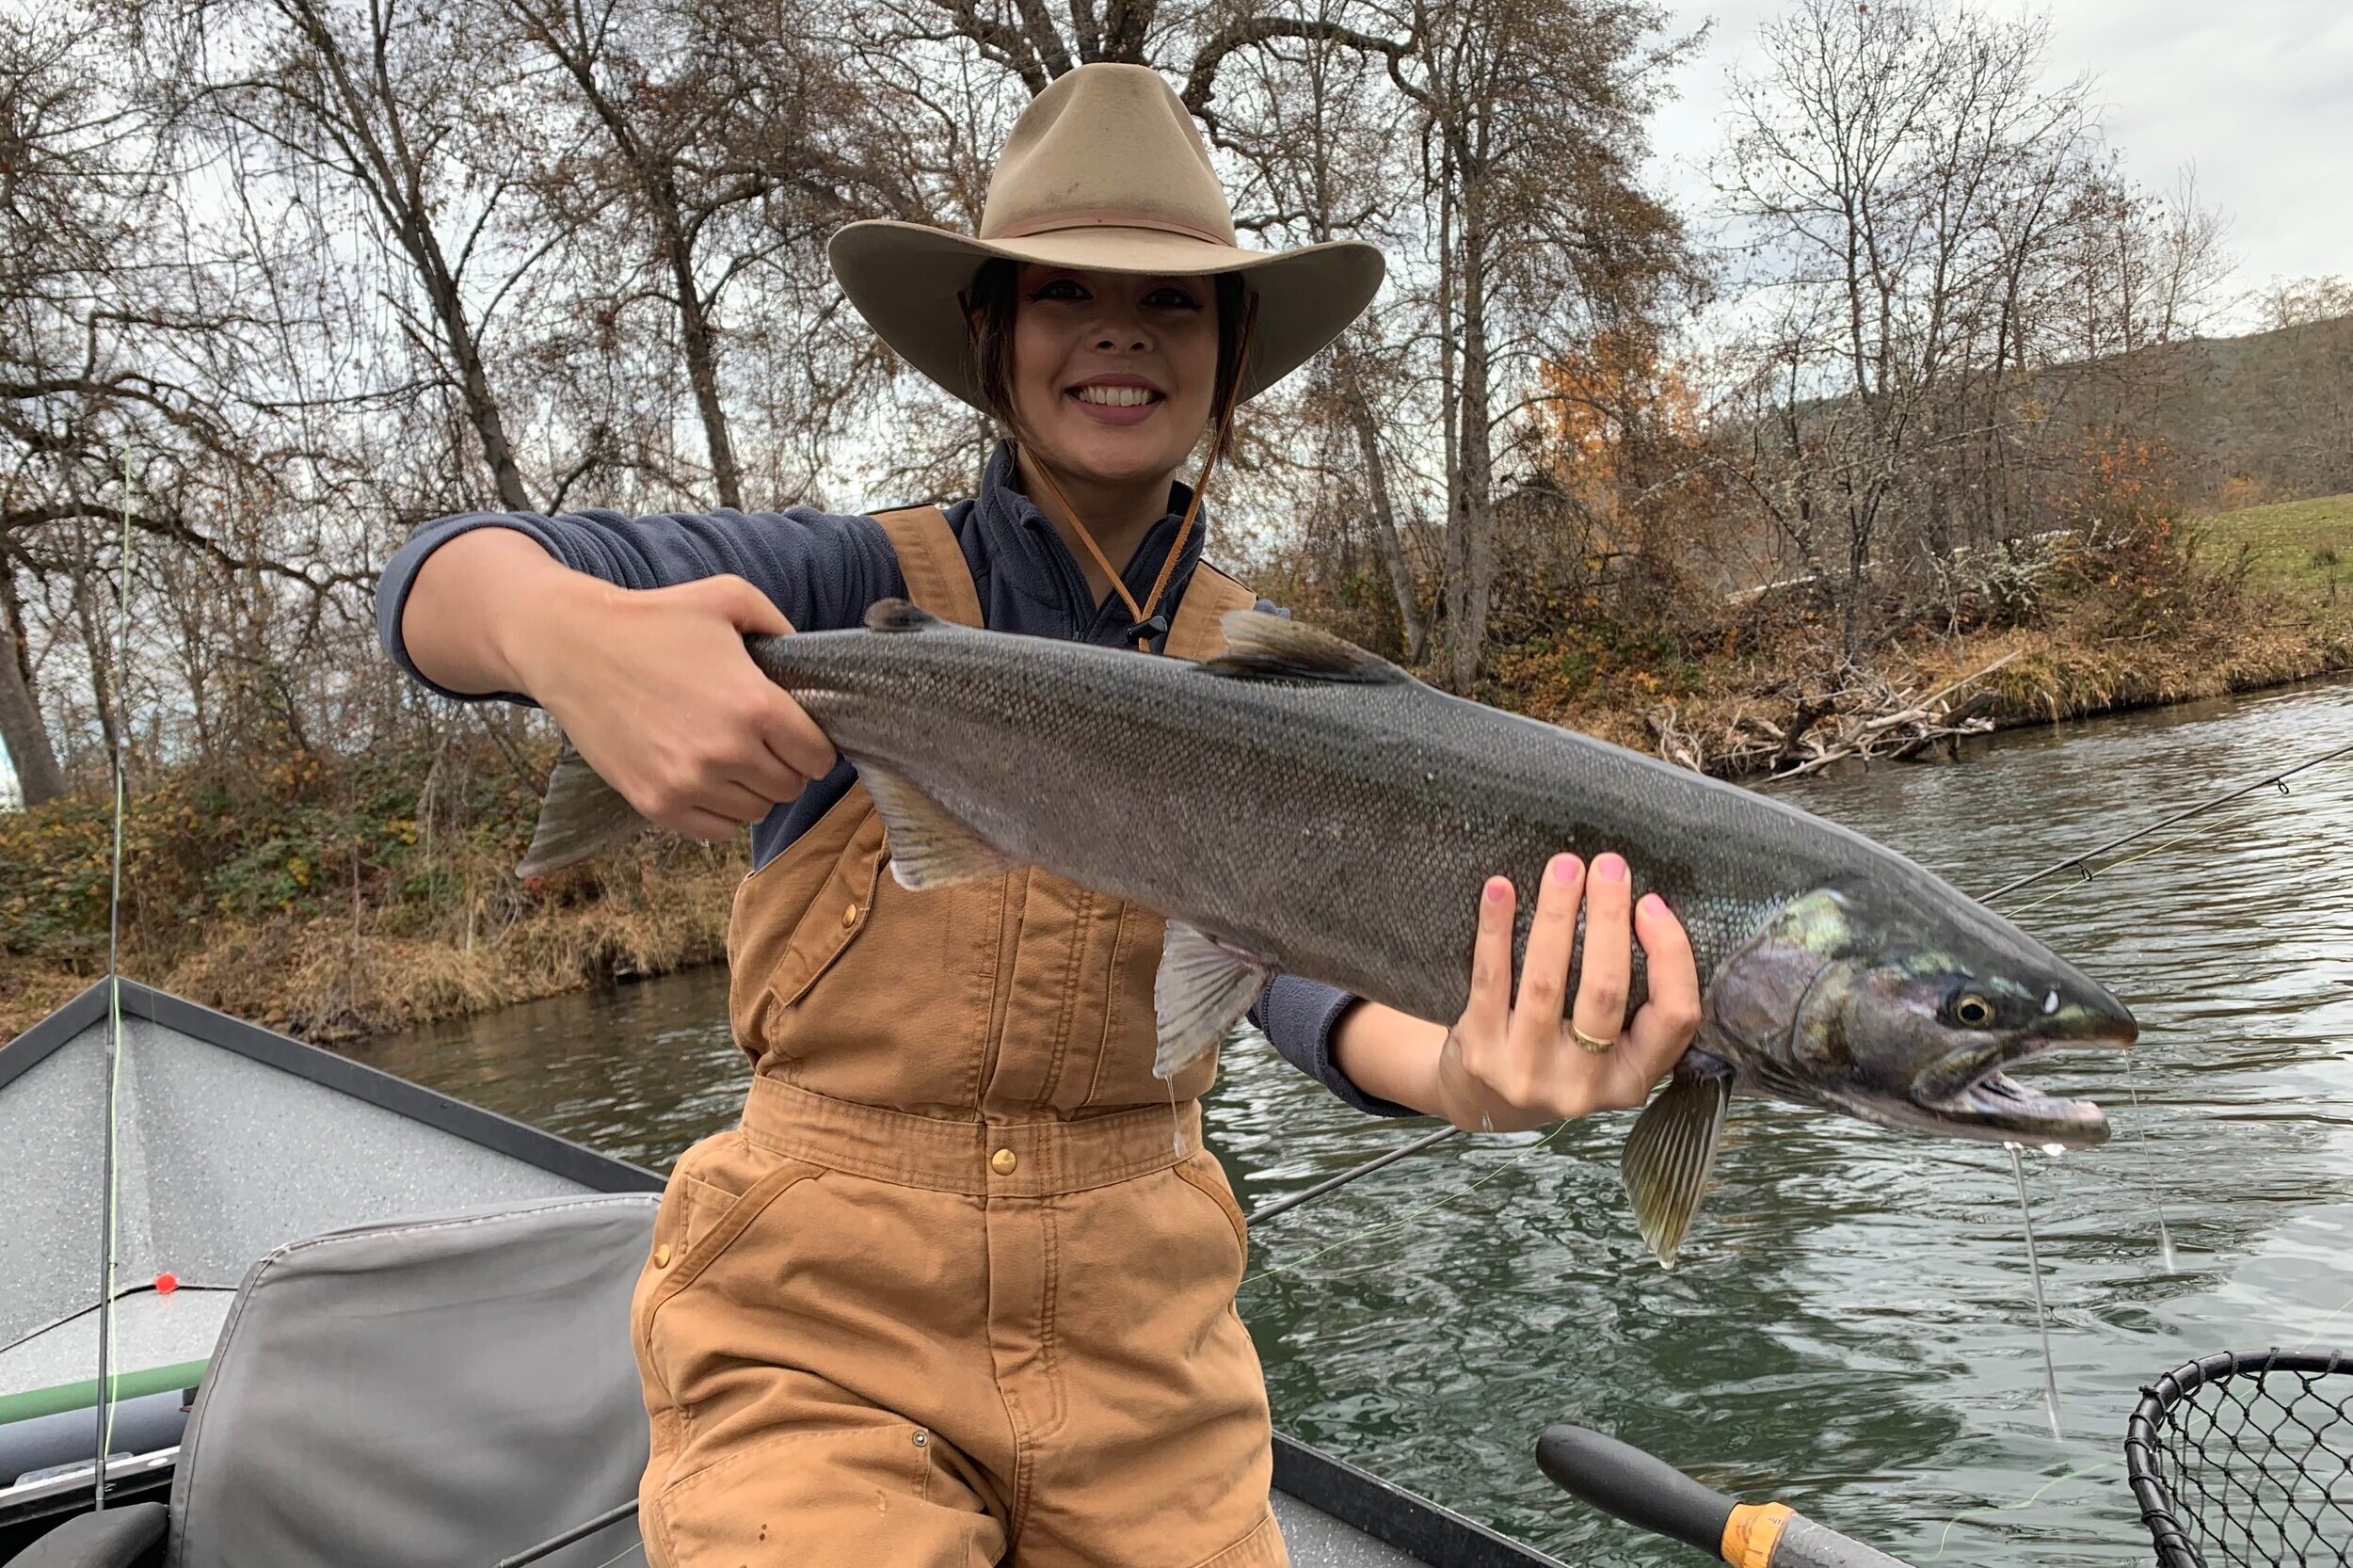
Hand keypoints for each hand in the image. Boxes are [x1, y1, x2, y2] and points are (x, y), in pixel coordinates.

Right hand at [511, 573, 836, 842]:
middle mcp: (726, 752)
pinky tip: (707, 778)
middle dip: (786, 765)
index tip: (800, 735)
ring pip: (756, 811)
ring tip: (732, 757)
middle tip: (764, 742)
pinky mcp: (656, 803)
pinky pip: (717, 830)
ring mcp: (688, 783)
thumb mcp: (729, 598)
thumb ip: (782, 626)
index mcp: (754, 706)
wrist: (571, 646)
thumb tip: (808, 663)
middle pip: (790, 787)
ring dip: (753, 788)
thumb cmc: (653, 618)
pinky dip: (720, 810)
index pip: (817, 756)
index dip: (815, 746)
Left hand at [1433, 852, 1701, 1132]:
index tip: (1651, 903)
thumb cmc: (1561, 1055)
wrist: (1485, 1098)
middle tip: (1608, 865)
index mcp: (1633, 1078)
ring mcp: (1530, 1072)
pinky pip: (1491, 979)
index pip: (1676, 1015)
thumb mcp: (1612, 1048)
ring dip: (1556, 914)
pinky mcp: (1482, 1053)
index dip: (1670, 954)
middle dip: (1609, 918)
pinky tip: (1500, 889)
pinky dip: (1495, 929)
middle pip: (1607, 990)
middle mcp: (1585, 1086)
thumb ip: (1634, 1000)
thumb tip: (1642, 906)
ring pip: (1547, 981)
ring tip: (1563, 867)